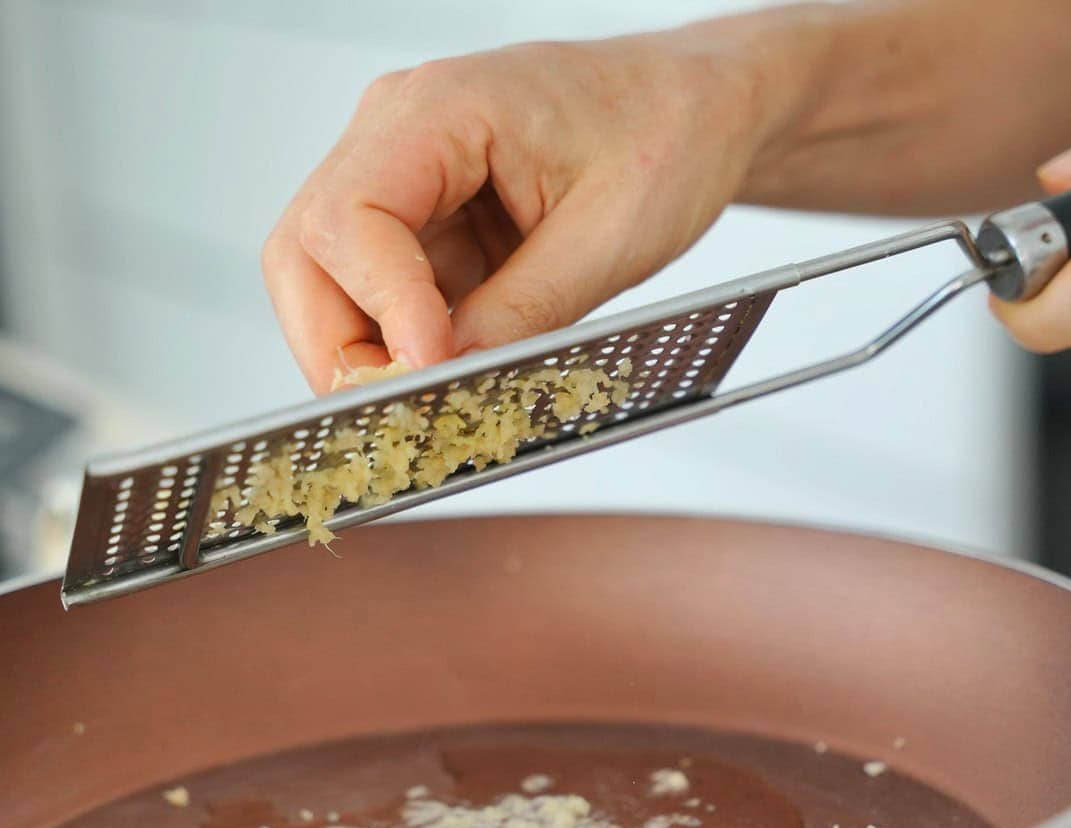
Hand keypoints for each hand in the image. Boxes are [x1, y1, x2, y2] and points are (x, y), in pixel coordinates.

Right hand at [262, 28, 763, 393]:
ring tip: (431, 398)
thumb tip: (455, 378)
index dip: (381, 308)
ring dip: (368, 351)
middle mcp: (401, 132)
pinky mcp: (427, 219)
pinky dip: (403, 343)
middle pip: (307, 250)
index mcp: (443, 107)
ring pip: (331, 278)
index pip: (350, 216)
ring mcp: (407, 176)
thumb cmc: (665, 135)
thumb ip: (524, 311)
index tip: (427, 371)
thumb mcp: (609, 237)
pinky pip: (384, 290)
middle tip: (400, 411)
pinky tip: (448, 372)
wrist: (695, 107)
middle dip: (339, 346)